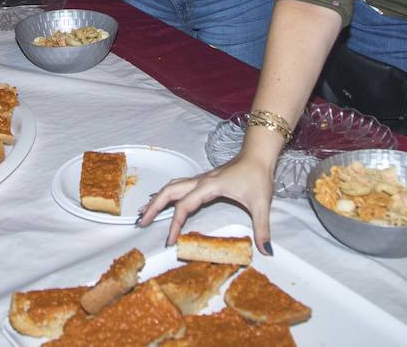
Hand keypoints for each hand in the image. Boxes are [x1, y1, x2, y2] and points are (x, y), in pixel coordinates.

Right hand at [139, 151, 276, 254]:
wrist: (259, 154)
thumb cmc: (258, 175)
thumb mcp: (261, 204)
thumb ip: (262, 228)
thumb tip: (266, 251)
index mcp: (209, 186)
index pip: (185, 206)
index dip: (175, 224)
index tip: (170, 241)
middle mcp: (200, 181)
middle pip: (169, 191)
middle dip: (154, 207)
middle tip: (141, 222)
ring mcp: (201, 179)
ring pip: (172, 187)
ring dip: (157, 199)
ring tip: (144, 212)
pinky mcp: (204, 180)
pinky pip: (179, 186)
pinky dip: (167, 195)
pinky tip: (163, 202)